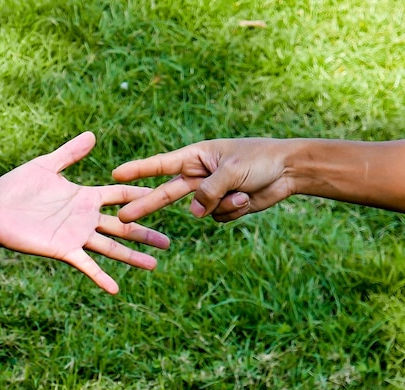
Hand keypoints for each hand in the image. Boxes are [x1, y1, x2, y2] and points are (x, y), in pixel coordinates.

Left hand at [0, 132, 169, 293]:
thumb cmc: (16, 187)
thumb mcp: (45, 165)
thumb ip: (69, 153)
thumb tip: (92, 135)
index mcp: (85, 196)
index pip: (120, 195)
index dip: (141, 194)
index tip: (163, 193)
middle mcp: (85, 218)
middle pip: (123, 226)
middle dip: (145, 233)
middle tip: (168, 241)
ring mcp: (77, 235)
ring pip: (111, 247)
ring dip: (133, 257)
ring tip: (154, 264)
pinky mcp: (64, 250)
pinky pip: (86, 265)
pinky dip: (101, 277)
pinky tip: (115, 289)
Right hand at [112, 138, 292, 222]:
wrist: (289, 170)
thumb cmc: (260, 159)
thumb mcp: (232, 171)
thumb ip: (209, 191)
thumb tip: (194, 212)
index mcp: (196, 156)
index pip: (160, 165)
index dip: (137, 170)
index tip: (115, 175)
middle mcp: (199, 175)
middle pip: (166, 194)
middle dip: (146, 206)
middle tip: (123, 217)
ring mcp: (211, 193)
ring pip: (201, 211)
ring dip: (223, 205)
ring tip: (243, 190)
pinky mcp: (224, 207)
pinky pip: (218, 218)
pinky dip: (233, 211)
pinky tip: (248, 197)